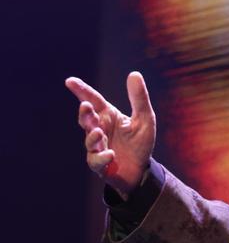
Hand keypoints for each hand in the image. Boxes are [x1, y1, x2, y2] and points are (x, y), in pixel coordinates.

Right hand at [65, 72, 156, 198]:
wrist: (141, 170)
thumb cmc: (140, 142)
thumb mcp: (144, 118)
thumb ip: (139, 98)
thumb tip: (134, 73)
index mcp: (108, 116)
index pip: (93, 100)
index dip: (81, 90)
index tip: (69, 81)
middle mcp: (99, 129)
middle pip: (87, 118)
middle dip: (84, 113)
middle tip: (85, 106)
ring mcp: (97, 146)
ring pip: (89, 139)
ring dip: (92, 136)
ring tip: (99, 132)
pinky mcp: (99, 163)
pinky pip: (96, 160)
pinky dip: (102, 157)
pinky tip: (111, 154)